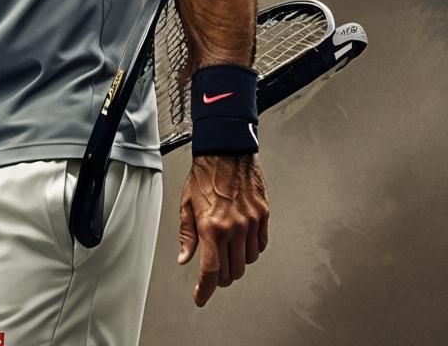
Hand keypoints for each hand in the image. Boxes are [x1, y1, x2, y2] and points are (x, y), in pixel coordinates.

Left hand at [176, 154, 268, 306]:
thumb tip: (185, 257)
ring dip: (237, 263)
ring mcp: (251, 223)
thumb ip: (187, 234)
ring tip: (228, 252)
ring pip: (248, 261)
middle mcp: (233, 227)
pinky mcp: (264, 216)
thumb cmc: (205, 174)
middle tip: (214, 271)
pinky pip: (261, 246)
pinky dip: (252, 250)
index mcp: (211, 226)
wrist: (227, 151)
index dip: (206, 289)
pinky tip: (242, 242)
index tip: (201, 297)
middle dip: (221, 276)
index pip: (211, 270)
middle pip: (232, 271)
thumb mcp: (187, 203)